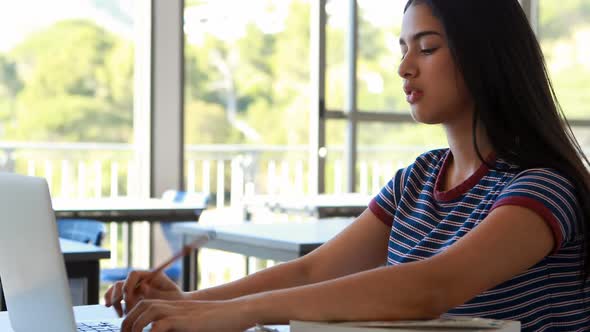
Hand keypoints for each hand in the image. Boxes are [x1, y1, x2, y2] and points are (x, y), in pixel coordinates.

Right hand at [104, 270, 186, 316]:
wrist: (177, 307)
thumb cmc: (176, 300)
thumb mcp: (170, 295)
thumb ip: (157, 290)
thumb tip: (142, 286)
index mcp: (150, 275)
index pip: (133, 274)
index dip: (128, 285)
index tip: (128, 298)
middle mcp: (140, 280)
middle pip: (121, 282)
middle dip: (120, 297)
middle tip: (126, 311)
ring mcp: (134, 288)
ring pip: (116, 290)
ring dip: (115, 301)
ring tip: (121, 314)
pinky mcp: (130, 297)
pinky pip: (115, 297)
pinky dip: (113, 303)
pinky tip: (118, 313)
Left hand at [121, 299, 253, 331]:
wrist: (235, 312)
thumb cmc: (216, 322)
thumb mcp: (190, 325)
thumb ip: (173, 328)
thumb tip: (158, 330)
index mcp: (170, 306)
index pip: (141, 308)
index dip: (130, 321)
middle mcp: (170, 305)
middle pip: (139, 309)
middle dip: (127, 324)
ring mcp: (176, 311)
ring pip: (144, 314)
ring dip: (134, 327)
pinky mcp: (182, 320)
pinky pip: (158, 327)